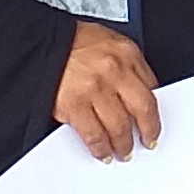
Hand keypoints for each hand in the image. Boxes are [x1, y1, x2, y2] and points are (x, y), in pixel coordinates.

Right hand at [53, 19, 160, 161]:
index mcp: (125, 53)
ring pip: (119, 127)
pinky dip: (100, 148)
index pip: (152, 88)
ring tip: (123, 151)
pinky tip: (102, 152)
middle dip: (148, 131)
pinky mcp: (73, 105)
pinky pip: (93, 135)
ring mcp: (94, 89)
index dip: (154, 110)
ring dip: (124, 145)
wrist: (38, 44)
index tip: (154, 121)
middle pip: (142, 109)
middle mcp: (113, 70)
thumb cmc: (70, 41)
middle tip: (148, 142)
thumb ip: (126, 64)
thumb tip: (139, 90)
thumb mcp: (108, 41)